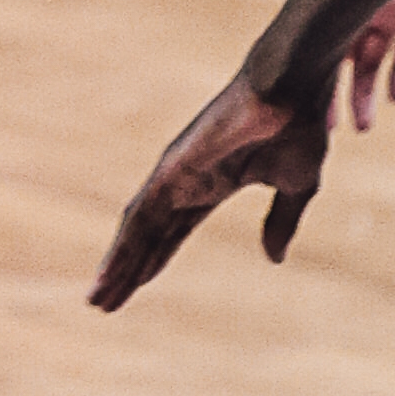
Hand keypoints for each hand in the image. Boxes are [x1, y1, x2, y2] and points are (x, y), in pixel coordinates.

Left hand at [91, 74, 331, 312]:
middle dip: (127, 270)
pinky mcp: (172, 169)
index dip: (155, 261)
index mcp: (211, 185)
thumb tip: (273, 259)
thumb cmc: (297, 126)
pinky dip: (125, 246)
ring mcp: (175, 174)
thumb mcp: (296, 187)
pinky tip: (111, 271)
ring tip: (97, 300)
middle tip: (102, 304)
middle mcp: (184, 181)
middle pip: (147, 236)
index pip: (173, 232)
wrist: (294, 91)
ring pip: (137, 230)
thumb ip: (282, 221)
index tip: (138, 288)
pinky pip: (142, 215)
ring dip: (117, 265)